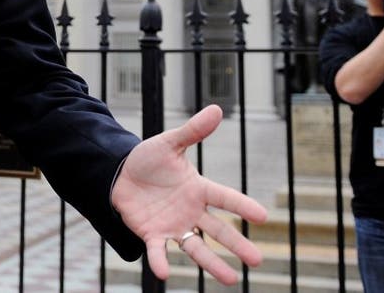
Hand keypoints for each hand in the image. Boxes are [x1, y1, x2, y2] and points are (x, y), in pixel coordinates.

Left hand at [111, 105, 266, 284]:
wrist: (119, 174)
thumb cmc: (148, 159)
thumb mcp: (169, 143)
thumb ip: (192, 131)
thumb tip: (216, 109)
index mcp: (198, 188)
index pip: (224, 197)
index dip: (242, 206)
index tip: (263, 216)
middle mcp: (190, 211)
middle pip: (218, 230)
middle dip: (237, 245)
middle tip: (257, 261)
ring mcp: (173, 225)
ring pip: (197, 247)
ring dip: (212, 264)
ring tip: (231, 280)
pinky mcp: (152, 234)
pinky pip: (158, 251)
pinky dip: (160, 261)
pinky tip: (164, 273)